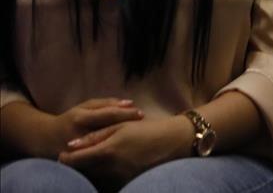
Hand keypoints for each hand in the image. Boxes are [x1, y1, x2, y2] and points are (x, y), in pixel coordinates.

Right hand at [40, 98, 144, 158]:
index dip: (126, 113)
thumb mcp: (85, 106)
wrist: (46, 139)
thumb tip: (130, 103)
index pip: (108, 115)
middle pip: (109, 131)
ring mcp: (79, 151)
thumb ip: (107, 104)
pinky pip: (100, 159)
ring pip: (105, 147)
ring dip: (123, 142)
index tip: (141, 113)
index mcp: (80, 119)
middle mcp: (80, 135)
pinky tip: (126, 151)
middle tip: (144, 126)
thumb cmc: (71, 119)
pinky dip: (114, 154)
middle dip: (128, 128)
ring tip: (138, 137)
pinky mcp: (79, 162)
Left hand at [58, 115, 192, 188]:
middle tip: (77, 158)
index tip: (63, 155)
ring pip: (94, 178)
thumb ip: (95, 136)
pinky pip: (108, 182)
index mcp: (107, 150)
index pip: (75, 160)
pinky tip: (109, 168)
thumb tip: (71, 145)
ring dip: (89, 171)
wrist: (175, 141)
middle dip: (77, 165)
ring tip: (94, 162)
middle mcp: (111, 168)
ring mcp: (119, 178)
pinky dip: (103, 176)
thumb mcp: (121, 126)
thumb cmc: (148, 129)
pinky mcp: (127, 182)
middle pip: (83, 171)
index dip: (65, 158)